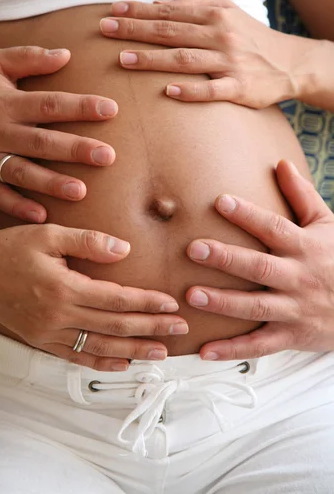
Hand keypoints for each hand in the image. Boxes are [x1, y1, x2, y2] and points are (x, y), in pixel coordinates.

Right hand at [0, 46, 116, 222]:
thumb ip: (27, 58)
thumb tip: (65, 54)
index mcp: (4, 103)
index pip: (49, 104)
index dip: (80, 107)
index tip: (111, 110)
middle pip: (41, 142)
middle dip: (75, 149)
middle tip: (108, 157)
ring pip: (21, 172)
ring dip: (50, 184)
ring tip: (81, 192)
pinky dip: (16, 207)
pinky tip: (41, 217)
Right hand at [0, 223, 186, 370]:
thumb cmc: (9, 247)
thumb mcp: (49, 235)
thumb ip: (89, 242)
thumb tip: (125, 251)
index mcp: (64, 288)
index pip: (117, 300)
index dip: (148, 303)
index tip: (171, 305)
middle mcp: (58, 316)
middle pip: (115, 327)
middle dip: (151, 328)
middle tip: (180, 330)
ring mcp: (47, 333)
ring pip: (99, 347)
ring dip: (133, 352)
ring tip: (161, 353)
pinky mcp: (38, 340)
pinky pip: (74, 357)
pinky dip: (100, 362)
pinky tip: (121, 364)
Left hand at [100, 0, 313, 107]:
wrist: (289, 64)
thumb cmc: (250, 38)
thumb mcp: (228, 12)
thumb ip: (195, 5)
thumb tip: (157, 4)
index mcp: (215, 15)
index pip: (169, 11)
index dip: (139, 11)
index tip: (112, 11)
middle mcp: (220, 36)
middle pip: (170, 32)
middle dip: (135, 30)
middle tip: (105, 30)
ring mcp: (229, 62)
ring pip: (185, 60)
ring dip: (153, 60)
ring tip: (124, 60)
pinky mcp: (238, 88)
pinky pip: (210, 90)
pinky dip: (189, 91)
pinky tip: (167, 91)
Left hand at [184, 159, 333, 360]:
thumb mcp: (326, 225)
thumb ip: (302, 196)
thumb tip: (281, 163)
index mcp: (303, 247)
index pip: (273, 227)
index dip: (247, 214)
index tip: (220, 201)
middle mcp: (297, 277)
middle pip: (259, 266)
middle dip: (226, 258)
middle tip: (193, 248)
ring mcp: (294, 309)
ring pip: (255, 306)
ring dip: (223, 302)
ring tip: (192, 295)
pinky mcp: (291, 336)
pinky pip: (259, 345)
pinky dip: (233, 350)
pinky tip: (205, 351)